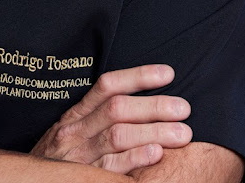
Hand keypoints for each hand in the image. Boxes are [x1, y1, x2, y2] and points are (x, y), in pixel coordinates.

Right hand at [30, 65, 191, 173]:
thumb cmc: (60, 157)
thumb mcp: (73, 130)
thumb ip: (98, 116)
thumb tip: (142, 102)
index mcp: (76, 114)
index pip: (108, 86)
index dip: (138, 77)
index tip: (168, 73)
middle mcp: (75, 130)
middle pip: (117, 109)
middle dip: (153, 106)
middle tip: (184, 108)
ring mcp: (78, 156)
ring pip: (117, 136)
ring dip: (154, 132)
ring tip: (183, 133)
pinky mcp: (83, 178)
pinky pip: (112, 167)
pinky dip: (135, 158)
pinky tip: (157, 155)